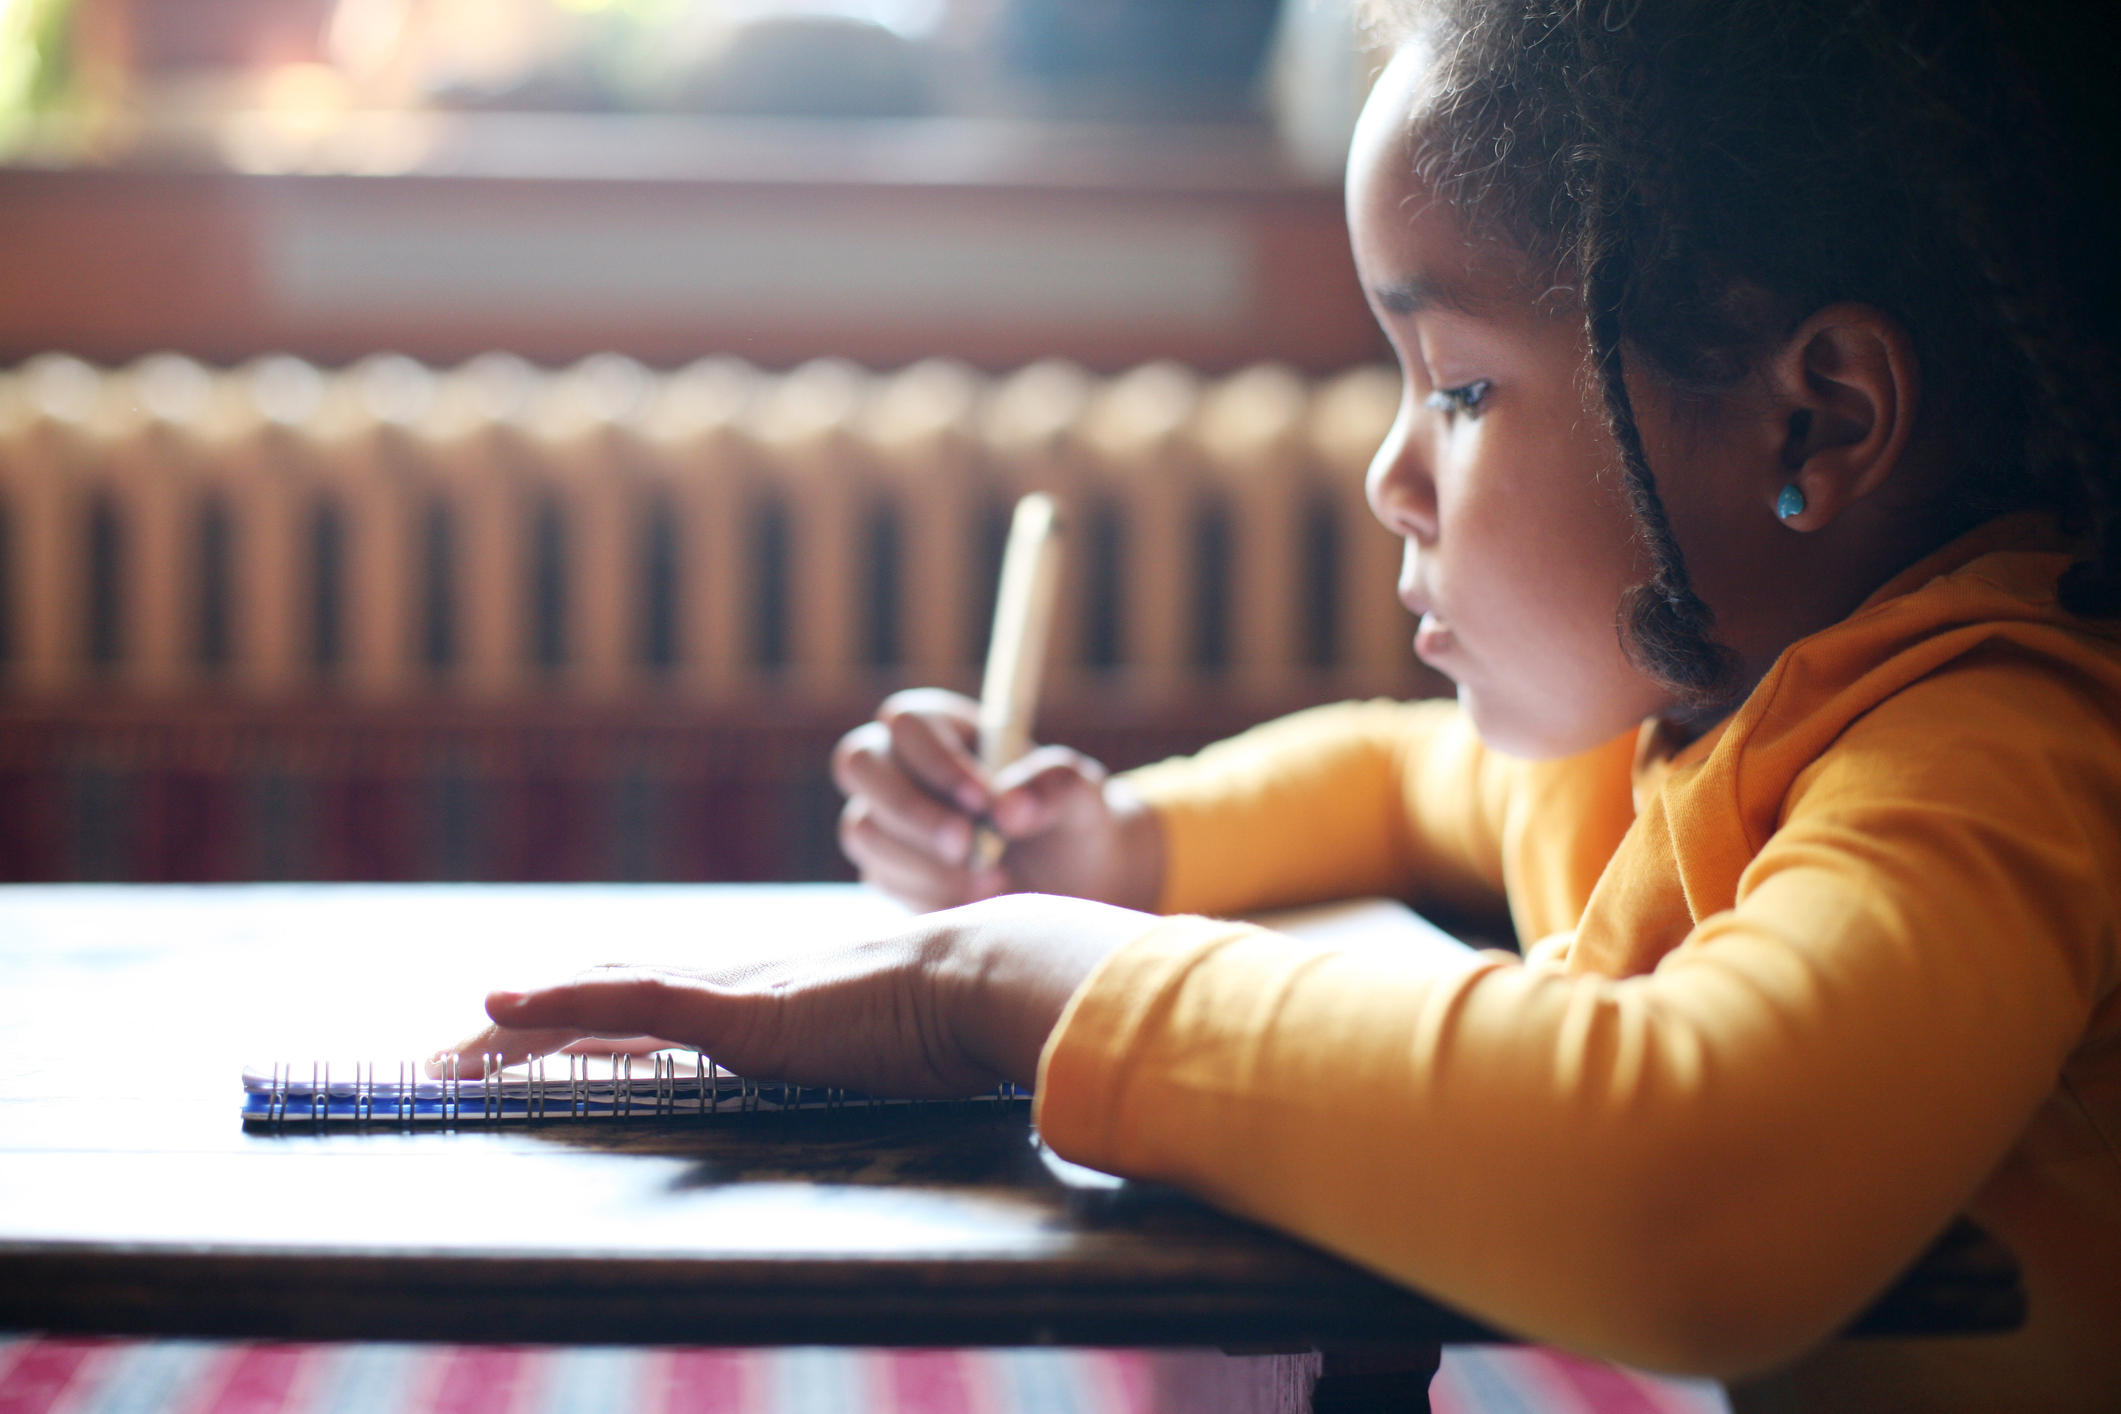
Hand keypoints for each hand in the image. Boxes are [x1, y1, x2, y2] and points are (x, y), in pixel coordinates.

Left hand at [431, 894, 1152, 1091]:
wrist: (987, 977)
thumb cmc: (953, 1014)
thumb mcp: (883, 1041)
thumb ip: (851, 1049)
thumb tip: (855, 1066)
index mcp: (757, 997)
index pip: (643, 1008)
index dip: (576, 1021)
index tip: (516, 1045)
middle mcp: (728, 984)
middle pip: (600, 997)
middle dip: (518, 1029)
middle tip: (442, 1059)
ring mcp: (728, 992)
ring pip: (594, 998)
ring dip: (514, 1026)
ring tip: (442, 1054)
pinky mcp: (737, 1011)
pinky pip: (629, 1003)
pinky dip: (559, 1003)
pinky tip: (502, 1007)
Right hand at [832, 688, 1165, 912]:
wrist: (1070, 884)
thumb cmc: (1070, 821)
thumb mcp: (1081, 795)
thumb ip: (1052, 787)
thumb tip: (1008, 811)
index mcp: (943, 726)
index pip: (908, 723)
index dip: (937, 760)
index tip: (985, 802)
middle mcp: (902, 765)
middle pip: (858, 764)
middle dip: (910, 808)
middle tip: (965, 845)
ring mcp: (885, 819)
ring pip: (864, 830)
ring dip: (924, 860)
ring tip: (994, 881)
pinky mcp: (886, 869)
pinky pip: (882, 878)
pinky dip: (930, 893)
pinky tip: (979, 899)